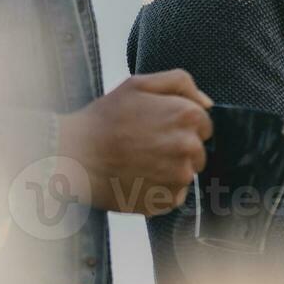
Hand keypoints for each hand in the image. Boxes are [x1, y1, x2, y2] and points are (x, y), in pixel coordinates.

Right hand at [57, 70, 213, 215]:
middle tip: (145, 144)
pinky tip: (137, 177)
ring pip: (185, 172)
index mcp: (187, 116)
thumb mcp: (138, 84)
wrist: (77, 157)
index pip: (203, 124)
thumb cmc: (105, 119)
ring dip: (169, 168)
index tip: (157, 127)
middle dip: (177, 147)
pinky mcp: (168, 200)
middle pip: (197, 150)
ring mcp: (179, 176)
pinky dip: (159, 188)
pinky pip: (173, 193)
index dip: (180, 125)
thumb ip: (179, 83)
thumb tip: (206, 103)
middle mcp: (189, 147)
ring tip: (139, 161)